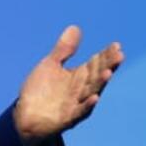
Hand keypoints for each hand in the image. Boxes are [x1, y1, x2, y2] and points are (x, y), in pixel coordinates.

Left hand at [13, 25, 123, 145]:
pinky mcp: (67, 118)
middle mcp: (81, 90)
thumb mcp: (50, 65)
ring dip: (100, 83)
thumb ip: (64, 50)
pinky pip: (79, 112)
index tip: (116, 45)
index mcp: (79, 76)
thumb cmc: (40, 90)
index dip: (106, 55)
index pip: (95, 63)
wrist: (26, 116)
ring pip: (91, 92)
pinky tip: (94, 98)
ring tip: (109, 72)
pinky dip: (87, 105)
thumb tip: (75, 27)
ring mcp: (75, 104)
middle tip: (119, 55)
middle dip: (108, 66)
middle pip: (97, 76)